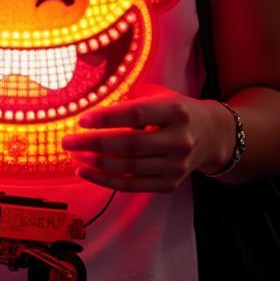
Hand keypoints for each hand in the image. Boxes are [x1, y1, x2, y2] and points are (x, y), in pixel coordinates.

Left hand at [62, 88, 232, 191]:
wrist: (213, 136)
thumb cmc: (175, 111)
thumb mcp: (159, 96)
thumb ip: (131, 99)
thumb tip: (93, 107)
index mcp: (174, 111)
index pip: (136, 115)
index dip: (107, 118)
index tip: (81, 119)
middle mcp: (179, 140)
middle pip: (129, 145)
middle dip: (93, 144)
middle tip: (67, 141)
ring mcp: (176, 165)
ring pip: (128, 167)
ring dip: (95, 163)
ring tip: (72, 154)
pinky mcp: (170, 183)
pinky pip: (132, 185)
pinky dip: (105, 180)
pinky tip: (85, 171)